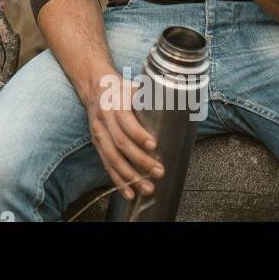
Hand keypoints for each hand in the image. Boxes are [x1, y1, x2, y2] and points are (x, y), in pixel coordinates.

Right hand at [84, 69, 165, 200]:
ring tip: (147, 187)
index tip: (153, 146)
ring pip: (112, 158)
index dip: (138, 135)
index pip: (125, 121)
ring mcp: (99, 133)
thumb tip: (183, 103)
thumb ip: (152, 97)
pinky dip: (118, 181)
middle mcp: (104, 119)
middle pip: (120, 143)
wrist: (94, 86)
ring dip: (130, 176)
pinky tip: (129, 192)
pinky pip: (106, 165)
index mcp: (115, 103)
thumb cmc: (121, 88)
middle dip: (140, 160)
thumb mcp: (135, 86)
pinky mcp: (97, 144)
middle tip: (158, 171)